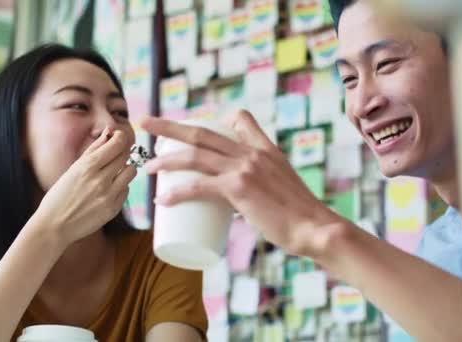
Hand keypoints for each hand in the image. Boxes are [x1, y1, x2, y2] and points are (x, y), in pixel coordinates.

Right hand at [34, 128, 136, 244]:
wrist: (54, 226)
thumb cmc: (60, 195)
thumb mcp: (73, 169)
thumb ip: (93, 149)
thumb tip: (109, 131)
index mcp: (87, 167)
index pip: (117, 144)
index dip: (121, 137)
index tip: (118, 137)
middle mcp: (100, 180)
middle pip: (125, 156)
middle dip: (121, 152)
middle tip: (113, 156)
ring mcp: (108, 196)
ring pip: (131, 172)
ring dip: (124, 169)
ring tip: (112, 173)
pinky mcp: (114, 209)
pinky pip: (126, 190)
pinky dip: (120, 187)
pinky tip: (107, 190)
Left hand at [141, 111, 342, 256]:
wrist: (316, 228)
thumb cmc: (301, 216)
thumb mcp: (284, 187)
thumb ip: (261, 189)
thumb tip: (242, 204)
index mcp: (266, 149)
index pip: (241, 119)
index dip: (215, 119)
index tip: (195, 126)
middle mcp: (253, 152)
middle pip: (202, 132)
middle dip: (170, 126)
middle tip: (145, 122)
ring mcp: (245, 168)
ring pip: (195, 156)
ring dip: (166, 159)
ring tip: (148, 165)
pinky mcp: (239, 189)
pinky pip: (199, 186)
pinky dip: (177, 193)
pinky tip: (162, 200)